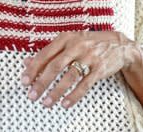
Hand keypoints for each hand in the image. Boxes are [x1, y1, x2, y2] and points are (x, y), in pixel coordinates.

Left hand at [20, 31, 142, 108]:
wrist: (119, 45)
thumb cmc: (89, 44)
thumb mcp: (69, 42)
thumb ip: (48, 52)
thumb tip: (26, 62)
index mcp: (66, 38)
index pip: (45, 54)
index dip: (33, 69)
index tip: (24, 82)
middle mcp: (77, 45)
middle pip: (55, 66)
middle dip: (41, 82)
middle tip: (32, 95)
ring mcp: (89, 56)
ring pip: (69, 76)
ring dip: (56, 92)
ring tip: (46, 103)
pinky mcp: (100, 68)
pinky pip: (85, 84)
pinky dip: (74, 95)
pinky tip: (65, 103)